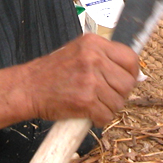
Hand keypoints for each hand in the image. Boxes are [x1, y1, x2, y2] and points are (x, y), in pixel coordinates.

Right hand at [0, 34, 139, 137]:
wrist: (28, 88)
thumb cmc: (52, 72)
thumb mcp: (79, 52)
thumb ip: (104, 58)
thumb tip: (135, 73)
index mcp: (94, 43)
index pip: (130, 58)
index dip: (131, 73)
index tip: (124, 81)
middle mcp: (93, 58)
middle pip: (127, 82)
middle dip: (120, 94)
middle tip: (106, 96)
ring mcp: (90, 80)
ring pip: (119, 101)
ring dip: (109, 108)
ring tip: (93, 104)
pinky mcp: (85, 100)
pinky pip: (106, 115)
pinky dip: (99, 119)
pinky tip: (88, 113)